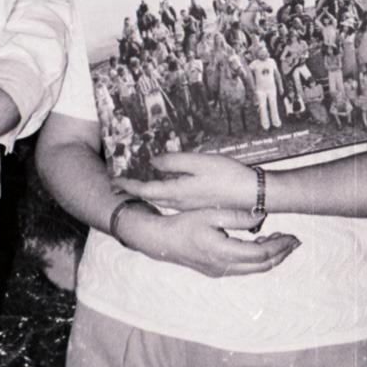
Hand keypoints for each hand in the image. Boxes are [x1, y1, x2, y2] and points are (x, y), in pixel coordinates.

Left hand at [116, 152, 256, 212]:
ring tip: (138, 181)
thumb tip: (154, 162)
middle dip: (134, 189)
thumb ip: (175, 162)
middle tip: (121, 181)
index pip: (144, 190)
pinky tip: (165, 184)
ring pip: (161, 199)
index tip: (113, 180)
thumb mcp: (199, 162)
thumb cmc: (228, 176)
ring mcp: (188, 205)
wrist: (252, 194)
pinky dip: (162, 191)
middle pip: (150, 196)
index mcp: (177, 192)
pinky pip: (172, 199)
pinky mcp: (197, 204)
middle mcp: (179, 202)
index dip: (127, 185)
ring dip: (148, 191)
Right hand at [118, 204, 298, 277]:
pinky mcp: (216, 271)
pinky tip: (260, 246)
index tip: (292, 236)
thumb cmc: (183, 224)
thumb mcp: (210, 213)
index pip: (260, 254)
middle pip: (261, 266)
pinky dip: (256, 259)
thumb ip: (237, 216)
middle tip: (294, 241)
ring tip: (281, 242)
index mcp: (223, 252)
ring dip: (270, 257)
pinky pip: (243, 268)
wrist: (161, 241)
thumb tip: (261, 217)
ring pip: (254, 270)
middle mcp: (223, 267)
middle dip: (281, 254)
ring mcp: (219, 272)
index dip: (279, 246)